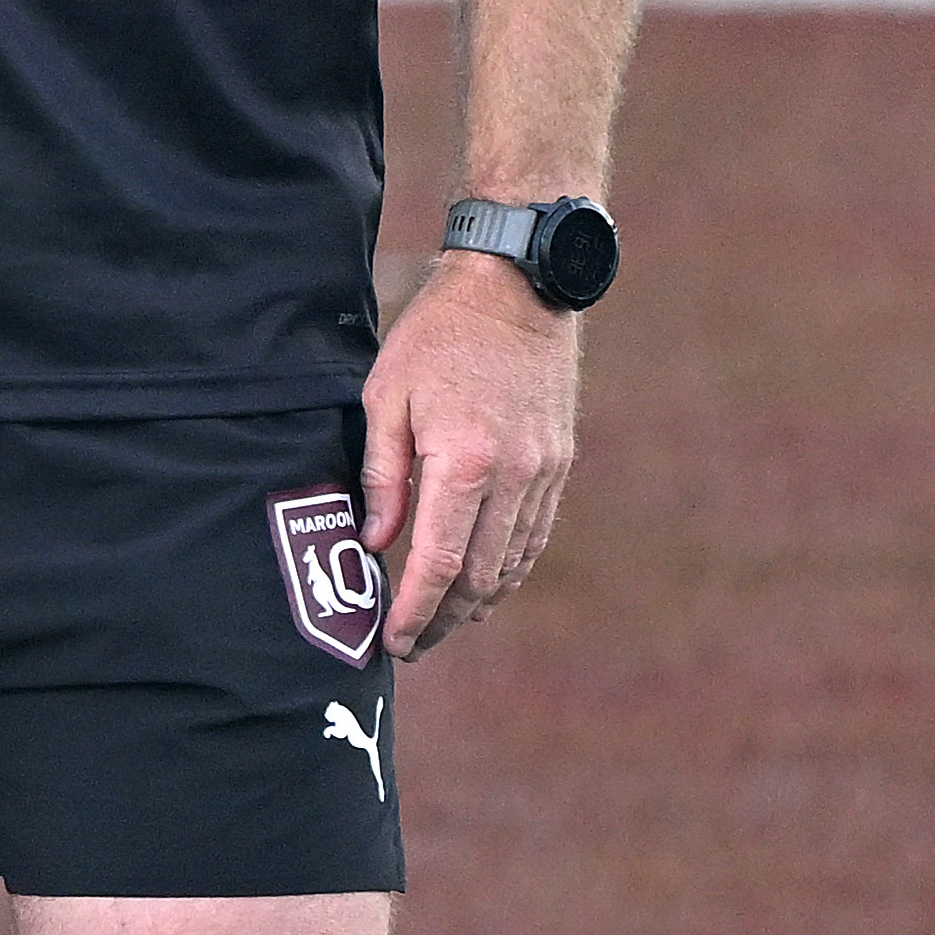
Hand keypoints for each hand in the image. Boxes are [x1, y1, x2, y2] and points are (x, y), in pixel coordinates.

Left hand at [360, 251, 582, 656]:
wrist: (516, 290)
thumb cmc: (436, 336)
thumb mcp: (385, 395)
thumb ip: (382, 474)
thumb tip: (375, 542)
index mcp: (465, 461)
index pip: (441, 561)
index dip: (416, 609)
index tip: (393, 641)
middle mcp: (514, 476)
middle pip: (481, 577)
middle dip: (444, 619)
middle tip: (411, 644)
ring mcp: (544, 473)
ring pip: (513, 563)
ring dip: (479, 602)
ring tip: (441, 622)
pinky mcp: (558, 464)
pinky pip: (535, 535)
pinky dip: (508, 568)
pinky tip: (484, 583)